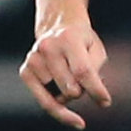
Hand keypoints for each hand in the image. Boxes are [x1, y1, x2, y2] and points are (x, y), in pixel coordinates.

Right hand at [22, 9, 114, 130]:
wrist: (57, 27)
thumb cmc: (81, 42)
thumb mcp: (96, 50)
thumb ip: (96, 72)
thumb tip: (100, 101)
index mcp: (68, 38)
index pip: (82, 72)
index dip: (95, 90)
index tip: (105, 102)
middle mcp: (47, 47)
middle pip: (71, 89)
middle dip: (82, 91)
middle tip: (82, 79)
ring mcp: (33, 59)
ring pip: (58, 97)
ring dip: (67, 94)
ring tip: (68, 76)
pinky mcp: (25, 71)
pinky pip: (44, 101)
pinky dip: (56, 103)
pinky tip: (59, 91)